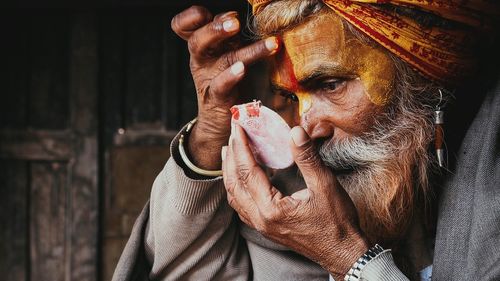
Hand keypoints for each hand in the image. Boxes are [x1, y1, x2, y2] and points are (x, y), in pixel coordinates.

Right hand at [171, 6, 278, 169]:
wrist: (220, 121)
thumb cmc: (227, 81)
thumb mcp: (225, 53)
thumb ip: (228, 35)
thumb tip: (234, 15)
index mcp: (201, 47)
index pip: (183, 27)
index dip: (189, 17)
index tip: (205, 13)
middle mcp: (201, 60)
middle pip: (197, 40)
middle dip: (215, 28)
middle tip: (234, 21)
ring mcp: (209, 80)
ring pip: (222, 61)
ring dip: (247, 50)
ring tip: (270, 44)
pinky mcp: (219, 98)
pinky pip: (222, 86)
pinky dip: (232, 76)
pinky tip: (242, 69)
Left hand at [221, 125, 369, 279]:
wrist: (342, 252)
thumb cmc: (337, 222)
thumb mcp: (325, 185)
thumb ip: (307, 158)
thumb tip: (295, 131)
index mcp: (271, 208)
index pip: (248, 171)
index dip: (241, 146)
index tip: (238, 127)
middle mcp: (260, 219)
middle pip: (235, 183)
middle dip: (231, 156)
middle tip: (232, 134)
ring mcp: (261, 226)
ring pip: (235, 196)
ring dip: (230, 172)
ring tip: (230, 152)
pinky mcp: (266, 228)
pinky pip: (242, 206)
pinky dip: (238, 187)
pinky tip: (243, 178)